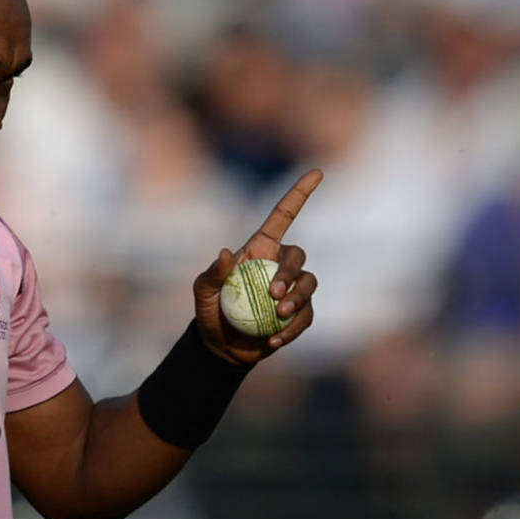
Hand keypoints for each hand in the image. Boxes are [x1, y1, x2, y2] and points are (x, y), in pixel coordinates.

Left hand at [193, 169, 322, 366]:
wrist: (221, 346)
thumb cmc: (210, 312)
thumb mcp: (202, 292)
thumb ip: (212, 274)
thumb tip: (225, 253)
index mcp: (259, 250)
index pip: (283, 216)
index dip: (299, 193)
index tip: (317, 172)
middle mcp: (279, 265)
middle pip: (298, 255)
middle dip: (290, 271)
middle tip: (273, 294)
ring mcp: (292, 289)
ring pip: (310, 283)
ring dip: (297, 299)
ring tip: (278, 316)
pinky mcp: (299, 314)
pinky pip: (306, 315)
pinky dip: (293, 328)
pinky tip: (275, 340)